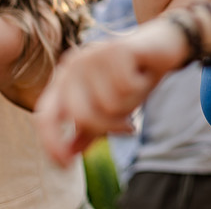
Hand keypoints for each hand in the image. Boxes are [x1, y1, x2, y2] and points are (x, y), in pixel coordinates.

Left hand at [35, 18, 188, 166]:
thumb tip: (66, 156)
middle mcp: (73, 65)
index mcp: (65, 79)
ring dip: (131, 104)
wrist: (165, 44)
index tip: (65, 167)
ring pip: (109, 104)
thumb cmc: (135, 76)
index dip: (51, 143)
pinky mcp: (114, 49)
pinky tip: (144, 74)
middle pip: (81, 116)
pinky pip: (126, 88)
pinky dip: (141, 87)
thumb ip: (88, 129)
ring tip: (138, 86)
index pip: (45, 115)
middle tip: (129, 127)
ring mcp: (92, 54)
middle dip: (109, 127)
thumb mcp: (111, 107)